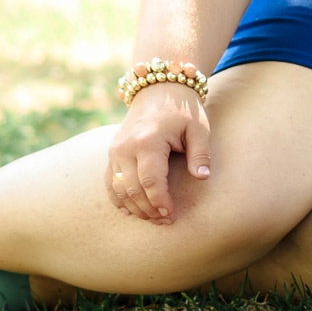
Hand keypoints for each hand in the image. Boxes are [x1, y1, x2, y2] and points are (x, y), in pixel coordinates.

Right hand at [107, 82, 211, 222]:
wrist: (159, 88)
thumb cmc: (183, 110)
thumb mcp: (199, 129)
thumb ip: (200, 154)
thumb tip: (202, 177)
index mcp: (148, 141)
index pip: (151, 181)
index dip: (160, 202)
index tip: (171, 216)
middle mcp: (126, 147)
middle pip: (133, 189)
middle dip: (148, 210)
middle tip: (164, 222)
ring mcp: (115, 150)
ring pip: (118, 189)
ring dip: (134, 208)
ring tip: (152, 218)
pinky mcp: (112, 153)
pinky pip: (109, 182)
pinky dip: (118, 198)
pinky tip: (131, 210)